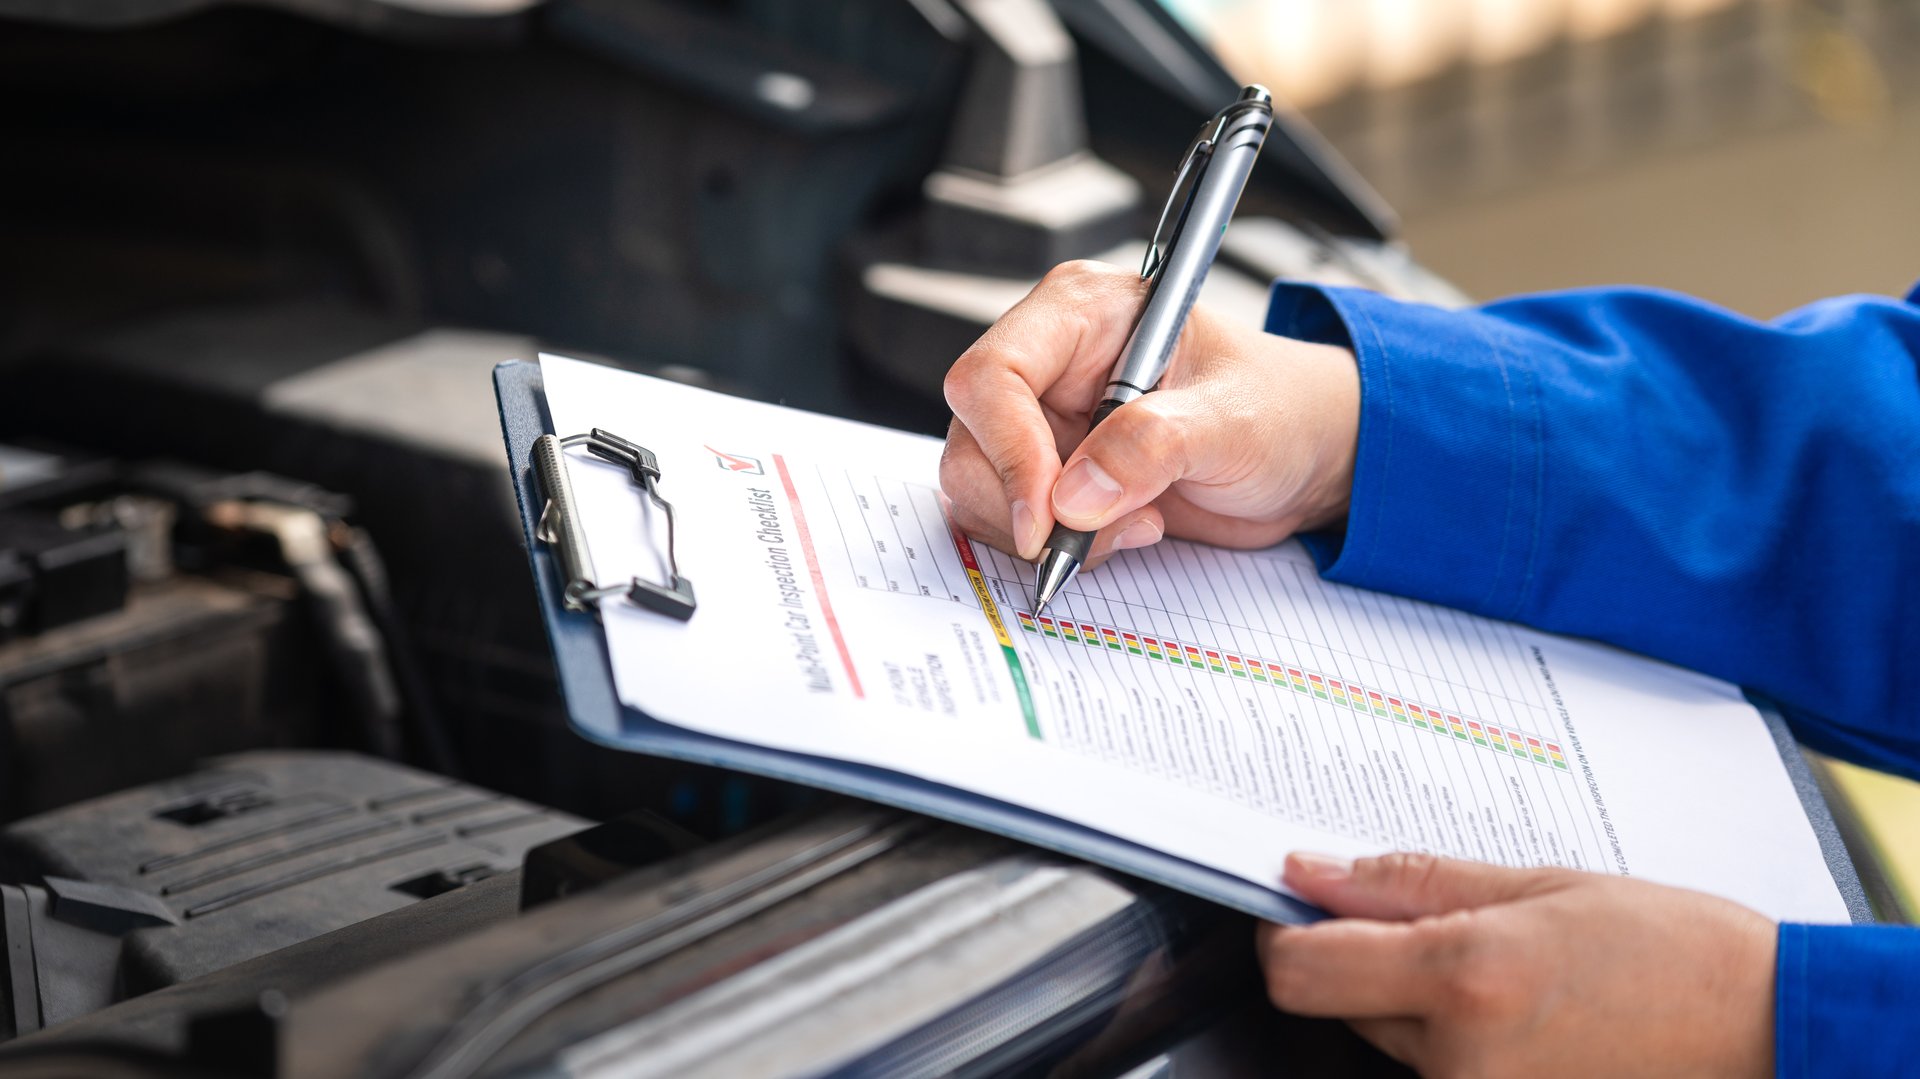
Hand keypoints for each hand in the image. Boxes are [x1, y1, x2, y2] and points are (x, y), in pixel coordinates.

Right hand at [940, 260, 1359, 564]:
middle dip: (1026, 506)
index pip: (994, 375)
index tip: (1047, 518)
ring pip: (980, 488)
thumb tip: (1073, 497)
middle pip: (974, 439)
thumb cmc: (1281, 409)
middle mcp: (1050, 363)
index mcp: (1083, 313)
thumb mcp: (1233, 422)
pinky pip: (1011, 520)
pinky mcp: (1051, 475)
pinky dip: (1056, 547)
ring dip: (1046, 534)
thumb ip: (1154, 447)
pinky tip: (1126, 532)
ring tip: (1136, 525)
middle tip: (1096, 535)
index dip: (1008, 451)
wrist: (1308, 455)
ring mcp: (1044, 422)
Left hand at [1258, 852, 1777, 1077]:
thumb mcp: (1537, 884)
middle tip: (1440, 923)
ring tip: (1505, 970)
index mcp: (1466, 980)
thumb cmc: (1673, 950)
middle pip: (1338, 1000)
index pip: (1300, 970)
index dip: (1284, 931)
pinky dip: (1451, 1034)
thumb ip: (1409, 883)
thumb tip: (1313, 874)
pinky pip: (1434, 1069)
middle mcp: (1459, 1058)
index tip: (1303, 901)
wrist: (1767, 1032)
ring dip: (1413, 997)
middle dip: (1364, 955)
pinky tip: (1518, 1010)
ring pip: (1386, 1035)